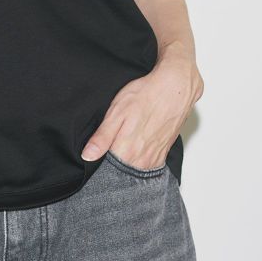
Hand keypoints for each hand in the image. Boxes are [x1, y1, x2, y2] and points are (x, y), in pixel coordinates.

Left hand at [80, 50, 203, 167]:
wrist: (174, 88)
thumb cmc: (145, 96)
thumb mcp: (116, 112)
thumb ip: (102, 137)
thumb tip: (87, 156)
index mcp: (126, 151)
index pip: (106, 170)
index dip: (99, 163)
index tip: (96, 153)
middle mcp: (141, 160)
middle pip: (120, 172)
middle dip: (112, 164)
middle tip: (111, 144)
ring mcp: (153, 159)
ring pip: (133, 171)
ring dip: (126, 163)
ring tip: (123, 143)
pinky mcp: (162, 155)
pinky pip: (147, 166)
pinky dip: (139, 161)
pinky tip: (136, 146)